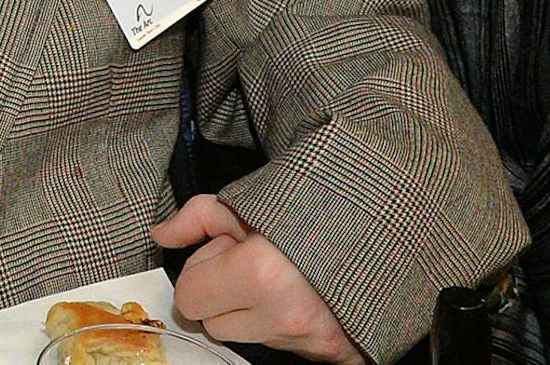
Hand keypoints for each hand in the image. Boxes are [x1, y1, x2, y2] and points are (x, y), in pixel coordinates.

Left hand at [155, 195, 368, 364]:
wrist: (388, 223)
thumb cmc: (314, 206)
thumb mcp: (248, 201)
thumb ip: (196, 218)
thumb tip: (160, 234)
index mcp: (258, 275)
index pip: (189, 299)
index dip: (201, 272)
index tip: (225, 253)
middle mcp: (284, 317)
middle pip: (214, 325)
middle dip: (224, 295)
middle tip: (255, 263)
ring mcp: (310, 341)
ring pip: (249, 338)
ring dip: (255, 311)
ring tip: (283, 276)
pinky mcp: (334, 355)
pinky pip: (286, 349)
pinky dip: (286, 326)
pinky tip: (303, 295)